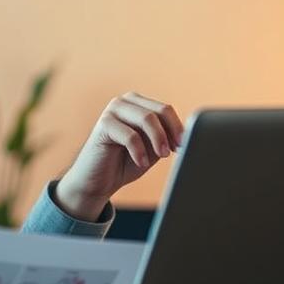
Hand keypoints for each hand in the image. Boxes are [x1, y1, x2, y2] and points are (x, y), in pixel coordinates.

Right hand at [55, 92, 183, 221]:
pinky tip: (140, 162)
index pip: (165, 109)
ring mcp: (113, 110)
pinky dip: (140, 151)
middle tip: (173, 151)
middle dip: (170, 132)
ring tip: (162, 156)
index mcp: (139, 105)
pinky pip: (130, 135)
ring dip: (158, 139)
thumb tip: (186, 134)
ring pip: (146, 118)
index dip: (178, 128)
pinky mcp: (103, 124)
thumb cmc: (125, 163)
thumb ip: (165, 138)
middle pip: (159, 111)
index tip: (184, 146)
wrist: (97, 181)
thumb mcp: (152, 149)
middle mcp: (126, 102)